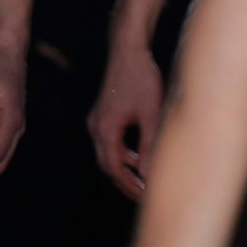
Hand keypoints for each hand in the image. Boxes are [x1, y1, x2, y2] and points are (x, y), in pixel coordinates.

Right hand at [88, 36, 163, 202]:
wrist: (128, 50)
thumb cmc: (142, 78)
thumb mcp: (151, 113)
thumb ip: (149, 144)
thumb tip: (149, 173)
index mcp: (105, 130)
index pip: (114, 169)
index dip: (130, 185)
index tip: (144, 196)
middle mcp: (96, 128)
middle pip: (108, 165)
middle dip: (125, 181)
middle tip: (143, 195)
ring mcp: (96, 121)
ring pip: (108, 154)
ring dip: (124, 168)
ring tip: (142, 180)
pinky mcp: (102, 115)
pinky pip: (110, 142)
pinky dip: (123, 152)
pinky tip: (138, 156)